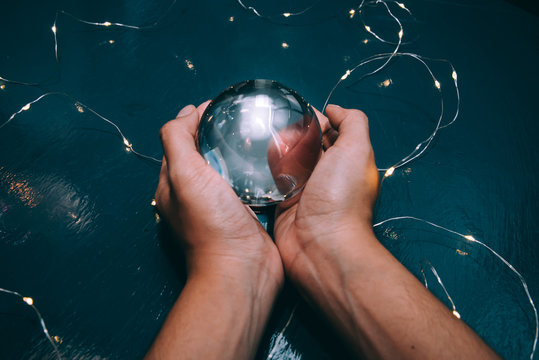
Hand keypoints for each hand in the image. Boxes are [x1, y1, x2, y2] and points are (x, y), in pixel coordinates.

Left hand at [155, 102, 282, 287]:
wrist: (242, 268)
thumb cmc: (211, 223)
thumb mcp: (184, 174)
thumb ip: (177, 140)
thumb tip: (186, 112)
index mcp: (173, 183)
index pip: (180, 140)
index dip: (195, 119)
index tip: (219, 107)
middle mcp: (193, 193)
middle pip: (204, 152)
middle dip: (218, 132)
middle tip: (242, 118)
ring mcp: (219, 204)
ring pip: (226, 167)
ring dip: (238, 150)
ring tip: (258, 134)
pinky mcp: (243, 212)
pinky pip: (246, 182)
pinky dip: (253, 169)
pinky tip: (268, 161)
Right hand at [273, 105, 379, 284]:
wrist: (320, 245)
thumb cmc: (341, 197)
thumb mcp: (357, 149)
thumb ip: (352, 122)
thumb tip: (334, 109)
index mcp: (346, 161)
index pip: (330, 131)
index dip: (316, 118)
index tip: (297, 109)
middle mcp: (327, 175)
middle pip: (307, 144)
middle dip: (293, 132)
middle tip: (272, 123)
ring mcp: (305, 190)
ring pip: (288, 160)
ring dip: (277, 149)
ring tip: (258, 137)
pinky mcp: (284, 203)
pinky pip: (273, 180)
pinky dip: (266, 169)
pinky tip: (253, 158)